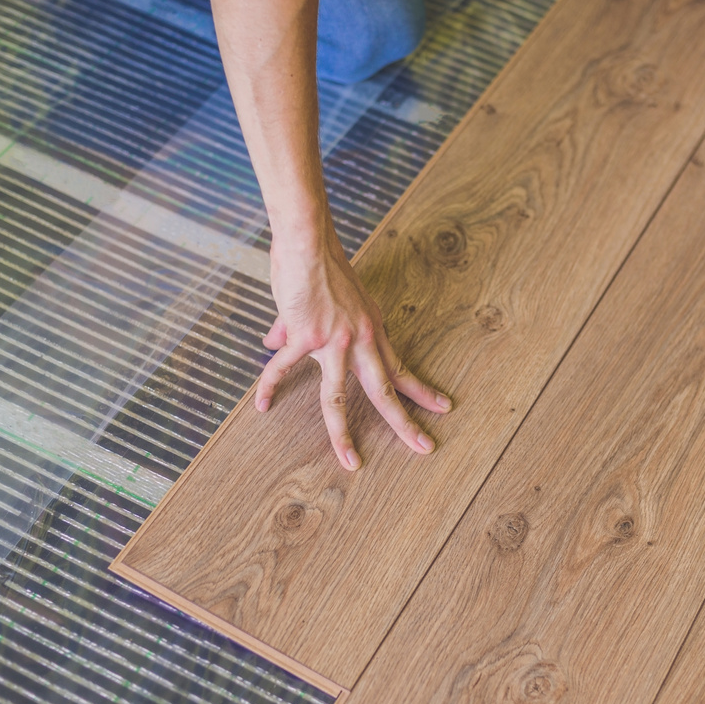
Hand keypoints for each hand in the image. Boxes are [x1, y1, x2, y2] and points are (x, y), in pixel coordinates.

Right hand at [255, 230, 451, 470]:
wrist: (309, 243)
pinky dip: (270, 387)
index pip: (399, 368)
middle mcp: (360, 339)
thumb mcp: (324, 301)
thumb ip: (301, 328)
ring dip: (344, 434)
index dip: (420, 391)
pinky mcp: (306, 337)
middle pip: (385, 390)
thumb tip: (274, 344)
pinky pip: (283, 370)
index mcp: (371, 330)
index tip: (441, 407)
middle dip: (405, 422)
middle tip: (424, 446)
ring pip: (340, 398)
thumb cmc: (316, 265)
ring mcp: (334, 341)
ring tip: (351, 461)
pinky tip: (263, 405)